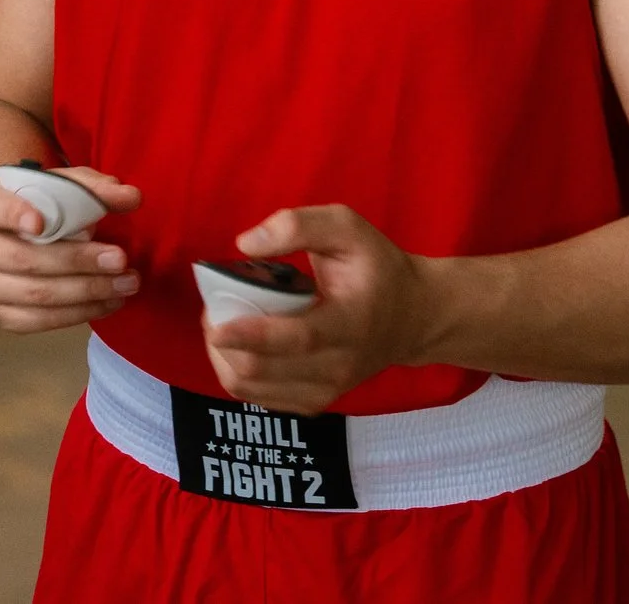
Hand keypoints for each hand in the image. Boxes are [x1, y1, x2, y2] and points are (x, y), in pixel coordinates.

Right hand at [0, 167, 142, 333]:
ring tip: (125, 284)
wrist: (9, 233)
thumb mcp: (60, 185)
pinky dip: (77, 314)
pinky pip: (37, 321)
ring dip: (86, 292)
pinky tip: (107, 303)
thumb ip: (93, 188)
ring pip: (33, 294)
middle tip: (120, 259)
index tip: (43, 222)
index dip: (13, 214)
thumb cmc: (37, 203)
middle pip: (21, 258)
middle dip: (76, 262)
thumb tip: (131, 197)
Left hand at [204, 205, 433, 413]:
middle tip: (215, 307)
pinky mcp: (315, 402)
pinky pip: (259, 397)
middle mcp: (339, 366)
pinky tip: (238, 345)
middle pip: (263, 369)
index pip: (297, 338)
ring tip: (223, 323)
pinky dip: (236, 372)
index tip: (214, 323)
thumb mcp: (347, 228)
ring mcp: (327, 390)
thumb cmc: (377, 267)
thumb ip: (299, 226)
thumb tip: (245, 244)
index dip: (251, 334)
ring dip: (223, 357)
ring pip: (252, 389)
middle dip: (223, 341)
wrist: (414, 317)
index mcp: (352, 323)